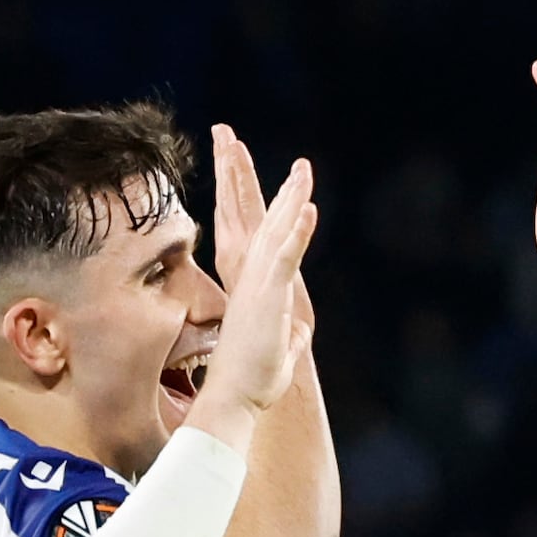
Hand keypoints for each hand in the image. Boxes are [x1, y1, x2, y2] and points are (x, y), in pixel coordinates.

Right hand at [197, 132, 322, 418]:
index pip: (253, 230)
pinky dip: (298, 231)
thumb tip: (300, 332)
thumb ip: (290, 334)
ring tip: (299, 166)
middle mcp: (250, 276)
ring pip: (273, 228)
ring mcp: (259, 283)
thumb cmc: (253, 381)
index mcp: (253, 283)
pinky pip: (287, 256)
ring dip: (286, 195)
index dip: (251, 197)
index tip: (241, 164)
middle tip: (228, 136)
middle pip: (250, 214)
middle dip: (241, 173)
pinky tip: (308, 207)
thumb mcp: (281, 351)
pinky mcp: (270, 296)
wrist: (235, 400)